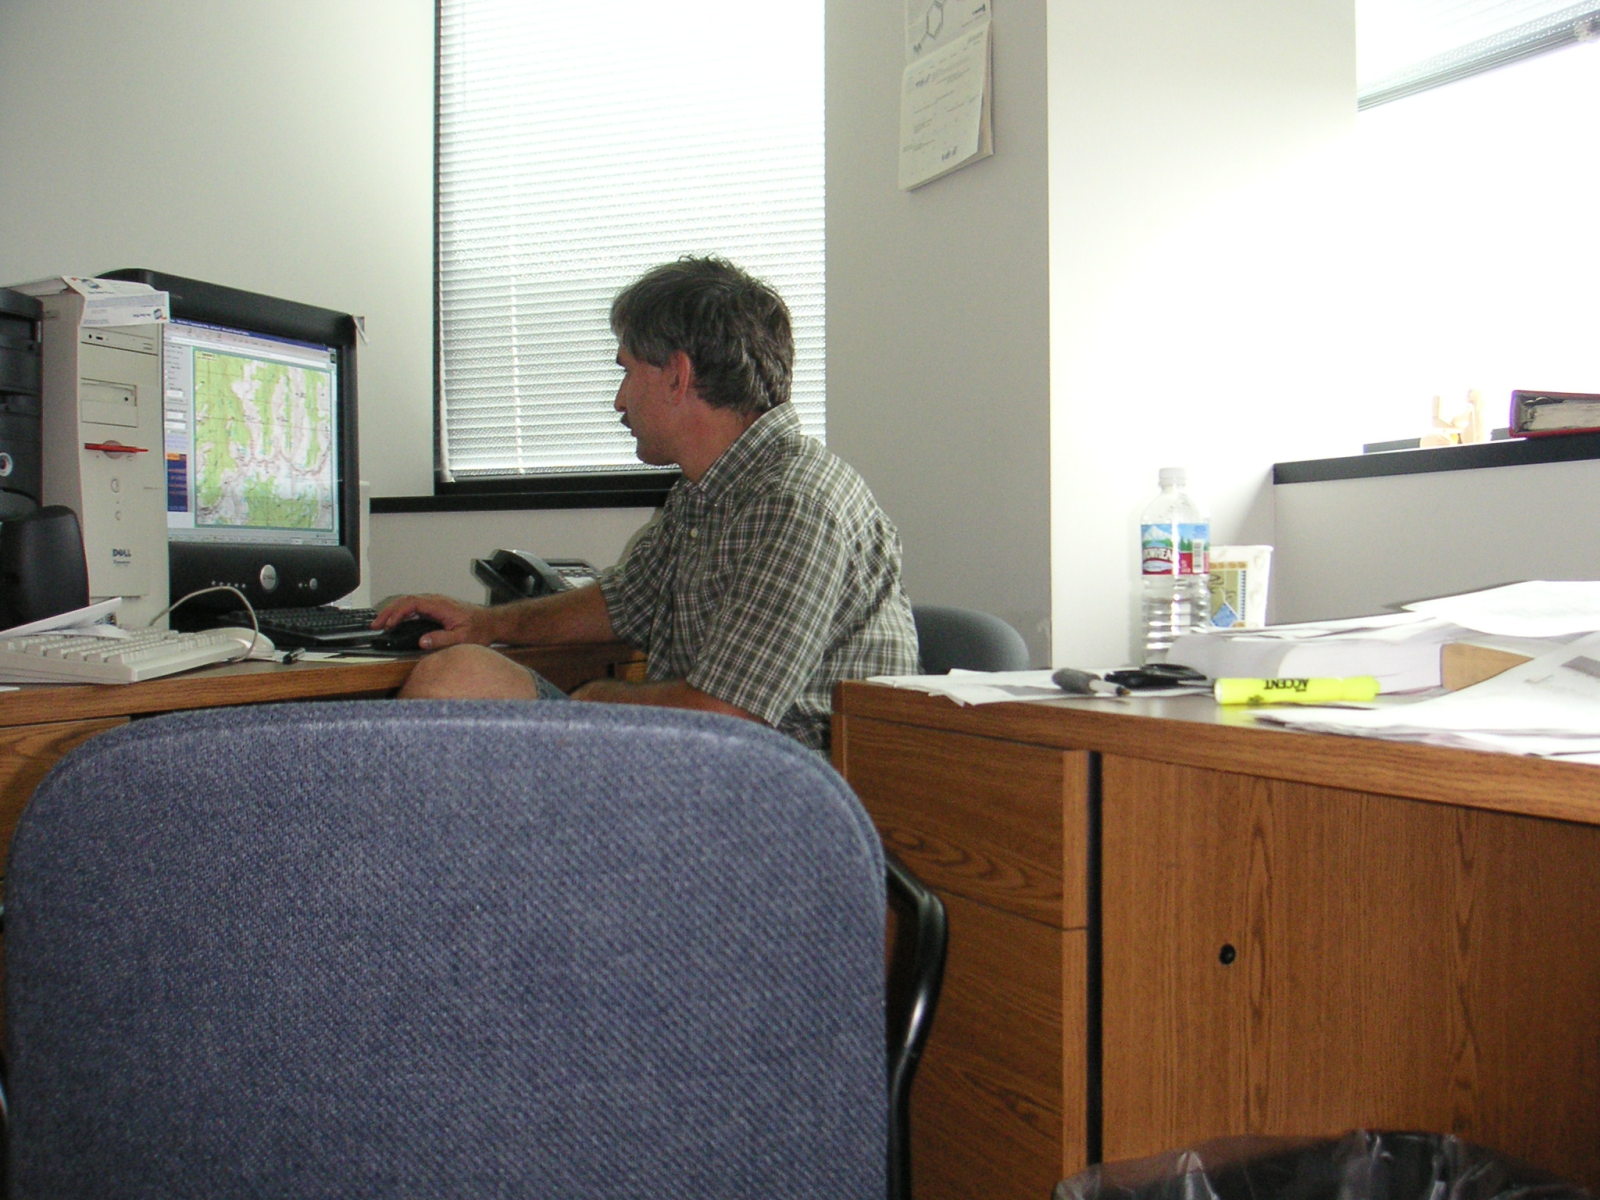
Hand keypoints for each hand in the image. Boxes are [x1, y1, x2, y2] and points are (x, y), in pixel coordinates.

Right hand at [372, 594, 490, 649]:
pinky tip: (396, 621)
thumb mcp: (462, 638)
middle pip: (406, 600)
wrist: (492, 622)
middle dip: (388, 612)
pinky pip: (414, 606)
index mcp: (440, 606)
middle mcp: (436, 601)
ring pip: (408, 602)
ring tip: (381, 623)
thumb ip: (442, 639)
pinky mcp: (436, 607)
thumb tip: (422, 642)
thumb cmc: (480, 629)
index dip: (397, 613)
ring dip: (393, 611)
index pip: (412, 604)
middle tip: (375, 625)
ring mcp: (436, 603)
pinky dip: (401, 612)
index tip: (388, 624)